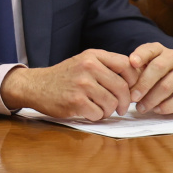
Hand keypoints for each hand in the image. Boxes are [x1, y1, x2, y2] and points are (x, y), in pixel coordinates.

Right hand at [0, 49, 135, 120]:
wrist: (36, 86)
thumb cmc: (65, 77)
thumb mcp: (84, 62)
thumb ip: (107, 66)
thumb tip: (137, 81)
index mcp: (93, 56)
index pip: (127, 66)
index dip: (134, 81)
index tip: (130, 90)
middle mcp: (88, 67)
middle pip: (122, 88)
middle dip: (123, 102)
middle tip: (119, 108)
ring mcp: (82, 84)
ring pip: (111, 103)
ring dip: (109, 111)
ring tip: (100, 109)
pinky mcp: (75, 101)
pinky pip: (98, 113)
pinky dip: (96, 116)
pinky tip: (88, 112)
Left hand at [126, 43, 172, 115]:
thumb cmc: (150, 73)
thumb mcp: (140, 67)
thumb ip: (132, 72)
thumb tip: (123, 84)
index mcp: (158, 50)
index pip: (149, 49)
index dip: (141, 55)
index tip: (132, 62)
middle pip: (158, 68)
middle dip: (143, 85)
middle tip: (133, 98)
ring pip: (167, 86)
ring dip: (151, 100)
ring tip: (141, 107)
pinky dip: (166, 107)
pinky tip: (156, 109)